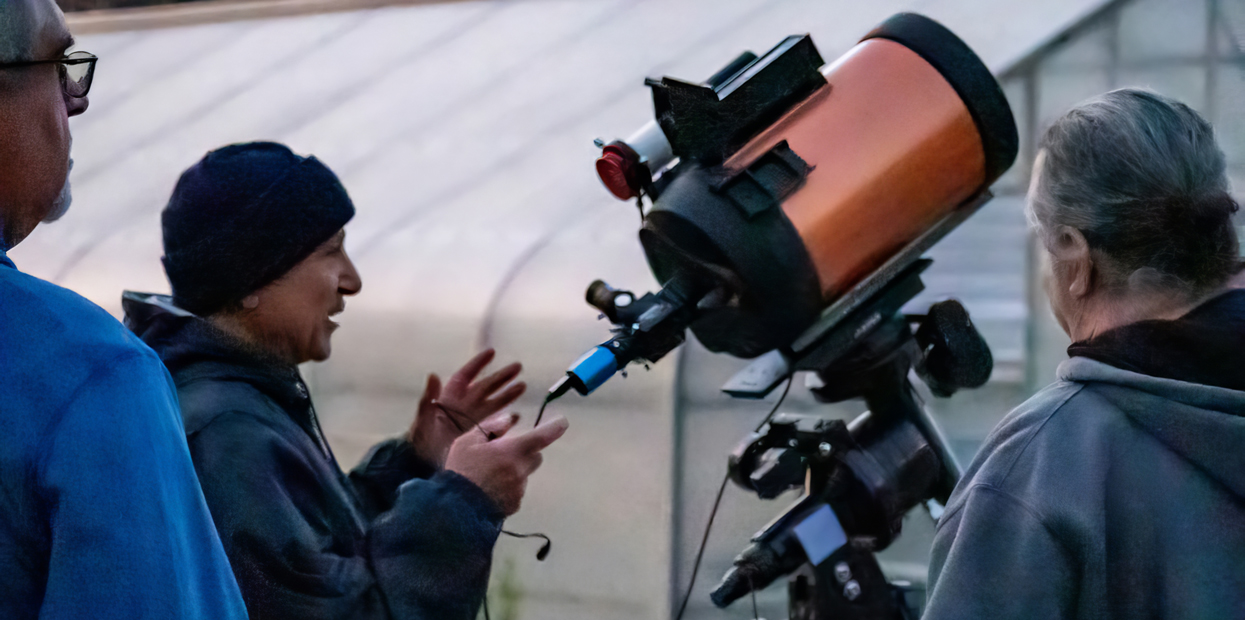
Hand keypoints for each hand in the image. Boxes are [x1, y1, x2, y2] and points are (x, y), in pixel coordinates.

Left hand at [407, 349, 525, 466]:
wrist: (423, 461)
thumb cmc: (419, 437)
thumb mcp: (422, 418)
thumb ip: (428, 398)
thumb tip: (432, 375)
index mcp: (450, 396)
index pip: (466, 375)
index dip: (478, 363)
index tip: (492, 352)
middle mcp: (464, 404)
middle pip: (486, 386)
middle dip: (501, 376)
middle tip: (518, 366)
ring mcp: (472, 418)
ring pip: (493, 402)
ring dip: (507, 394)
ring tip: (522, 386)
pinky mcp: (477, 432)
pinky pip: (494, 423)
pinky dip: (504, 420)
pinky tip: (515, 417)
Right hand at [444, 412, 568, 516]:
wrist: (455, 509)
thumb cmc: (461, 470)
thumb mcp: (468, 441)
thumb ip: (492, 427)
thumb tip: (510, 419)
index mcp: (513, 451)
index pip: (542, 436)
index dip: (555, 427)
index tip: (562, 422)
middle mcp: (521, 470)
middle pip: (536, 456)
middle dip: (525, 452)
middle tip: (504, 453)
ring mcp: (520, 489)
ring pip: (524, 474)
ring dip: (514, 471)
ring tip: (489, 475)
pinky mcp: (515, 504)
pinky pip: (516, 491)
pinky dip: (508, 487)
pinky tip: (489, 490)